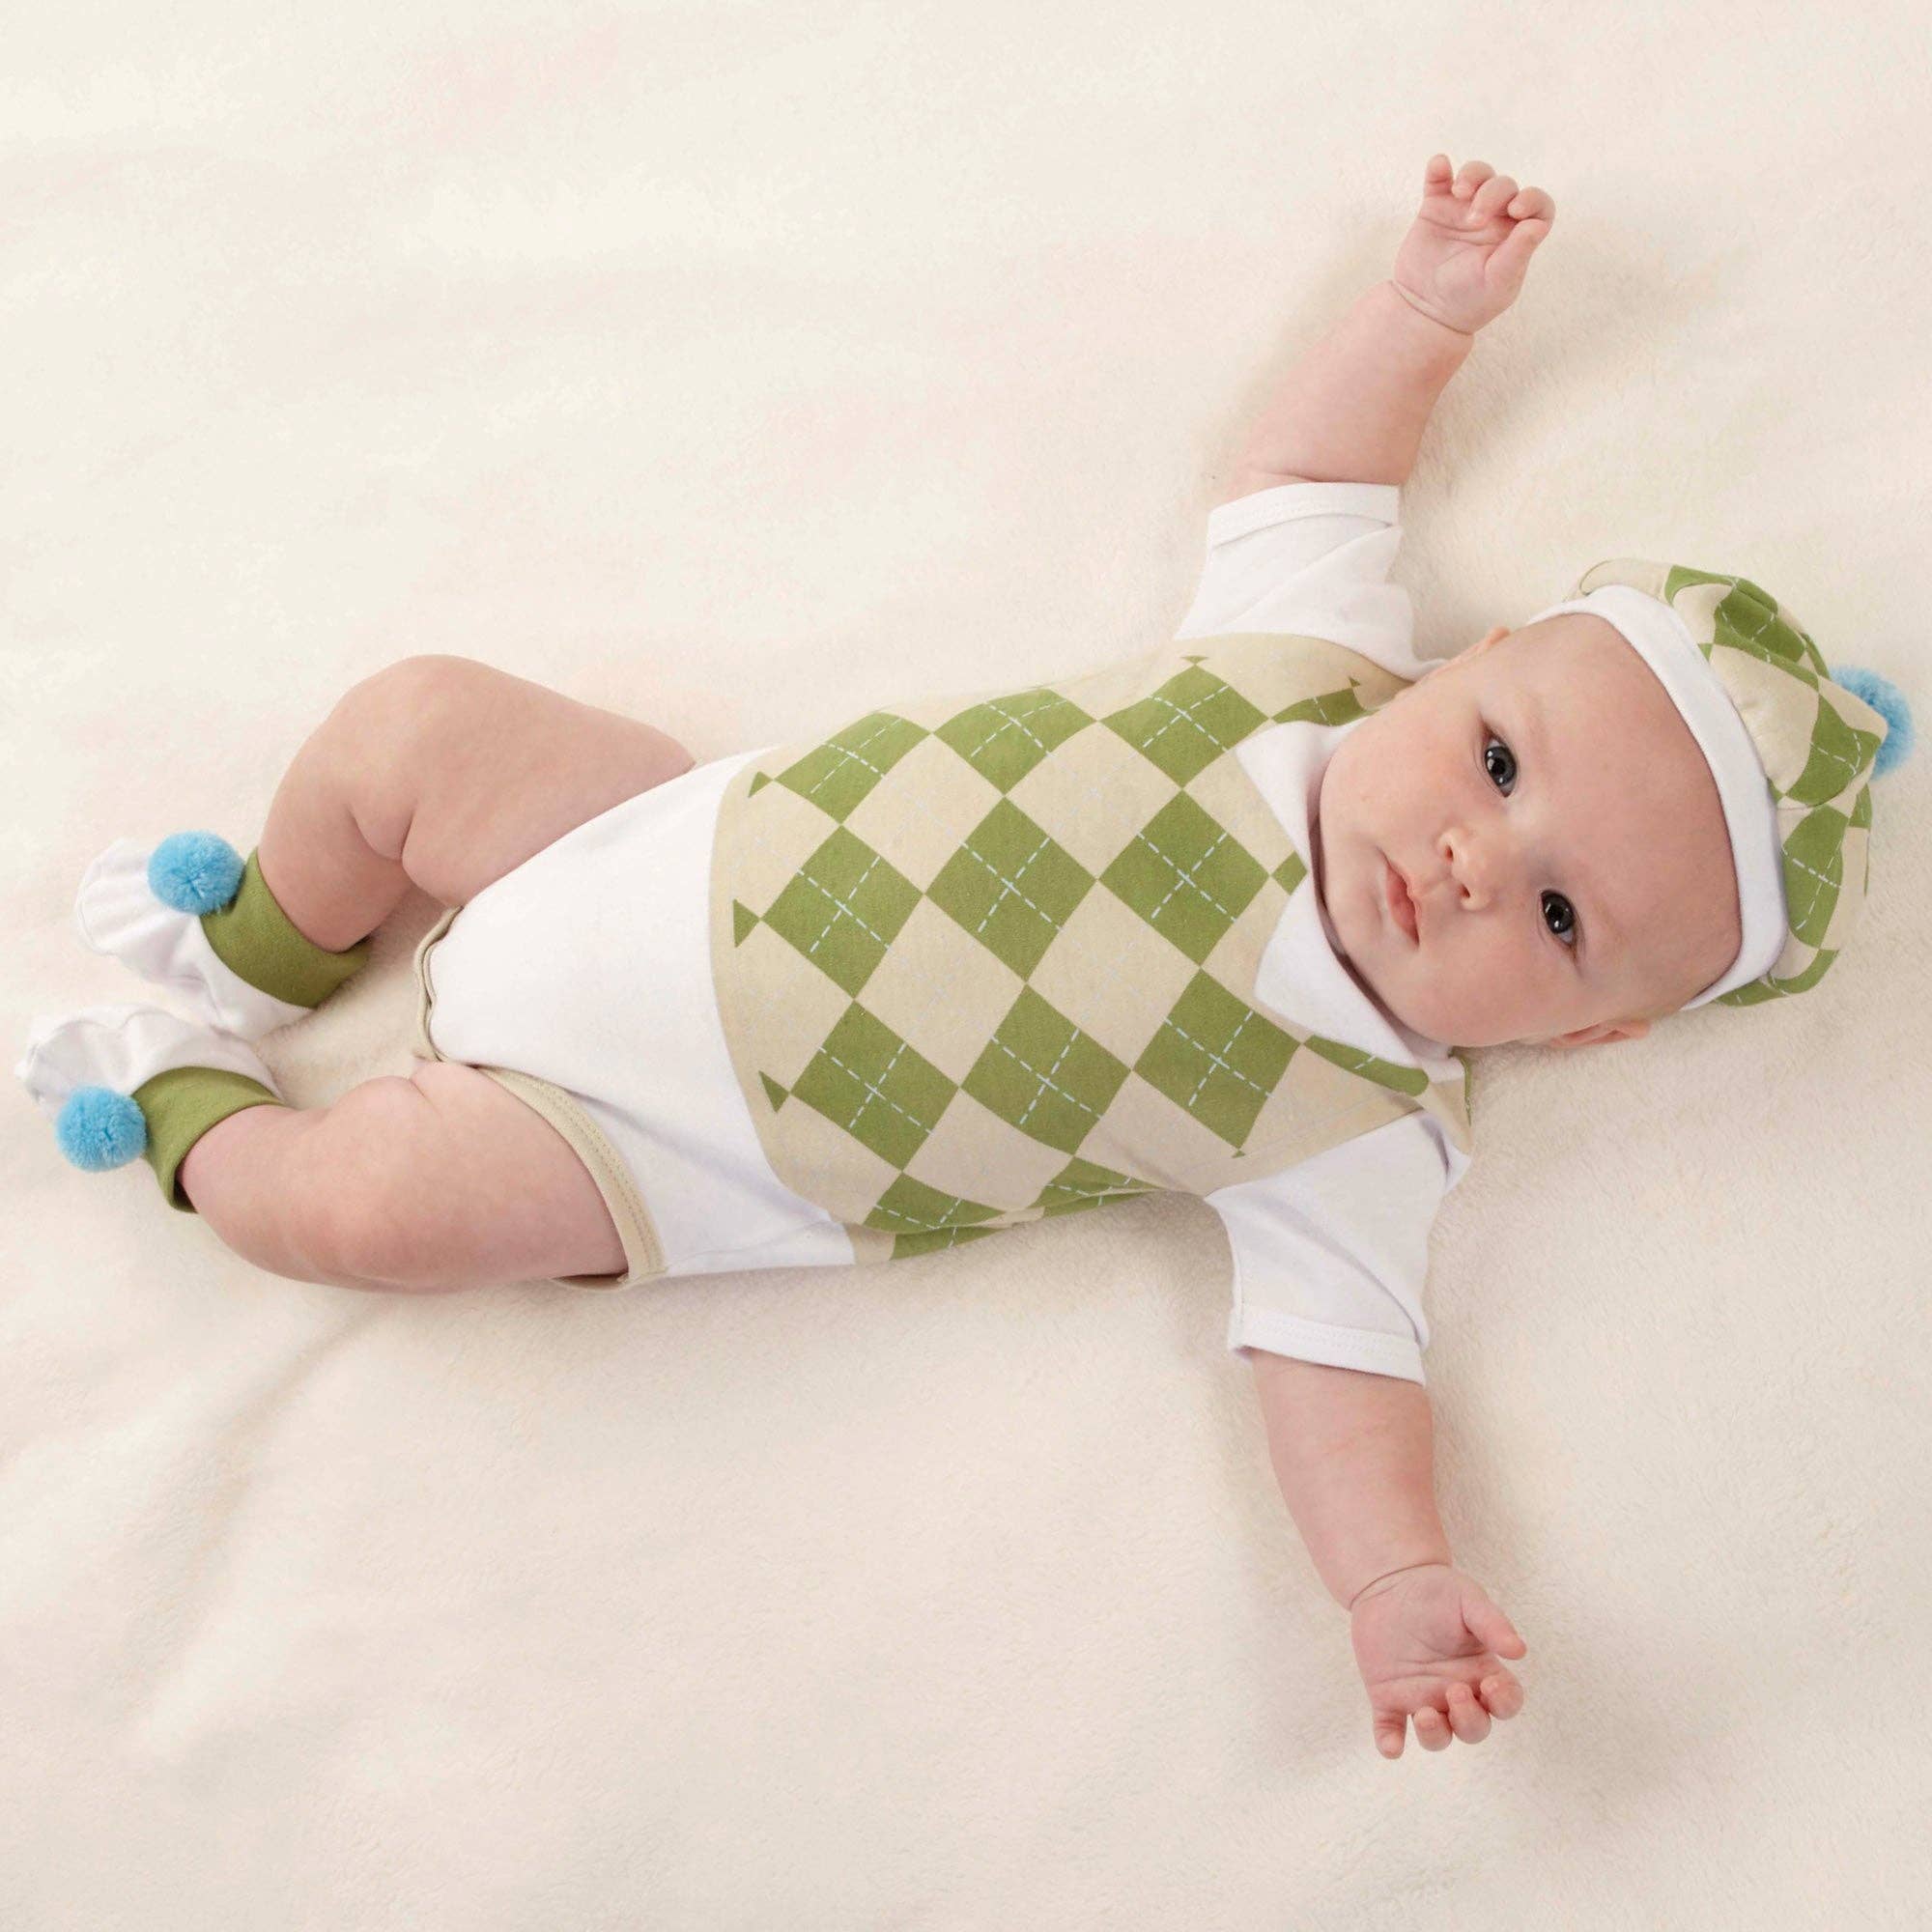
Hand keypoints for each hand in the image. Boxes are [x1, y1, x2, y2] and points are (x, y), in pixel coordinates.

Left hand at [1349, 1561, 1527, 1758]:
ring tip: (1425, 1714)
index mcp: (1481, 1672)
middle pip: (1473, 1728)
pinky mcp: (1388, 1698)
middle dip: (1469, 1719)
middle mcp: (1455, 1693)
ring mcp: (1422, 1698)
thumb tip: (1520, 1651)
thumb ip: (1493, 1624)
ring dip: (1434, 1735)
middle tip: (1454, 1690)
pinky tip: (1391, 1746)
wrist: (1390, 1582)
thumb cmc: (1437, 1592)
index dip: (1504, 1702)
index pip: (1505, 1703)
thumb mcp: (1468, 1600)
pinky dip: (1390, 1743)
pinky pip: (1390, 1731)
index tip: (1490, 1683)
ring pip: (1437, 1737)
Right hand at [1389, 154, 1555, 335]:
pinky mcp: (1436, 207)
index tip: (1517, 209)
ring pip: (1476, 174)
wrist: (1425, 310)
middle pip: (1504, 185)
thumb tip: (1537, 224)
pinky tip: (1439, 165)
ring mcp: (1464, 208)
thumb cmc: (1468, 300)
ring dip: (1471, 175)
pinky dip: (1439, 168)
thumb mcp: (1497, 282)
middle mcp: (1494, 216)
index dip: (1532, 199)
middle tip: (1475, 220)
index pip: (1537, 205)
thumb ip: (1518, 252)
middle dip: (1492, 194)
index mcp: (1515, 233)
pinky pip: (1439, 179)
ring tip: (1459, 193)